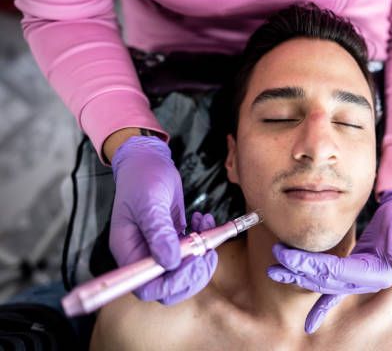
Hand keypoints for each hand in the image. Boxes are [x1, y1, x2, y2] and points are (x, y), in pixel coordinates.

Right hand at [110, 136, 217, 303]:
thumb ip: (159, 232)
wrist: (148, 161)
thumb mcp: (150, 202)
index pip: (146, 287)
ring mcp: (159, 248)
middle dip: (193, 273)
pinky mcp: (173, 239)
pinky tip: (204, 219)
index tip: (191, 262)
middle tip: (207, 252)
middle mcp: (142, 255)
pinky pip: (192, 253)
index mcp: (128, 251)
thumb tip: (171, 262)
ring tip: (206, 229)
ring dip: (202, 256)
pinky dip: (204, 240)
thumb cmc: (142, 177)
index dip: (171, 283)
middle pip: (168, 286)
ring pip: (184, 272)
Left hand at [267, 189, 391, 332]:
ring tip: (276, 272)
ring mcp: (359, 278)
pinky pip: (334, 290)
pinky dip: (322, 306)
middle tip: (277, 260)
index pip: (337, 271)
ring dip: (300, 278)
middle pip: (326, 280)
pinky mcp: (354, 271)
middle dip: (299, 271)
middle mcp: (367, 280)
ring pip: (324, 283)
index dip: (311, 265)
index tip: (289, 258)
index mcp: (377, 272)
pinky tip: (310, 323)